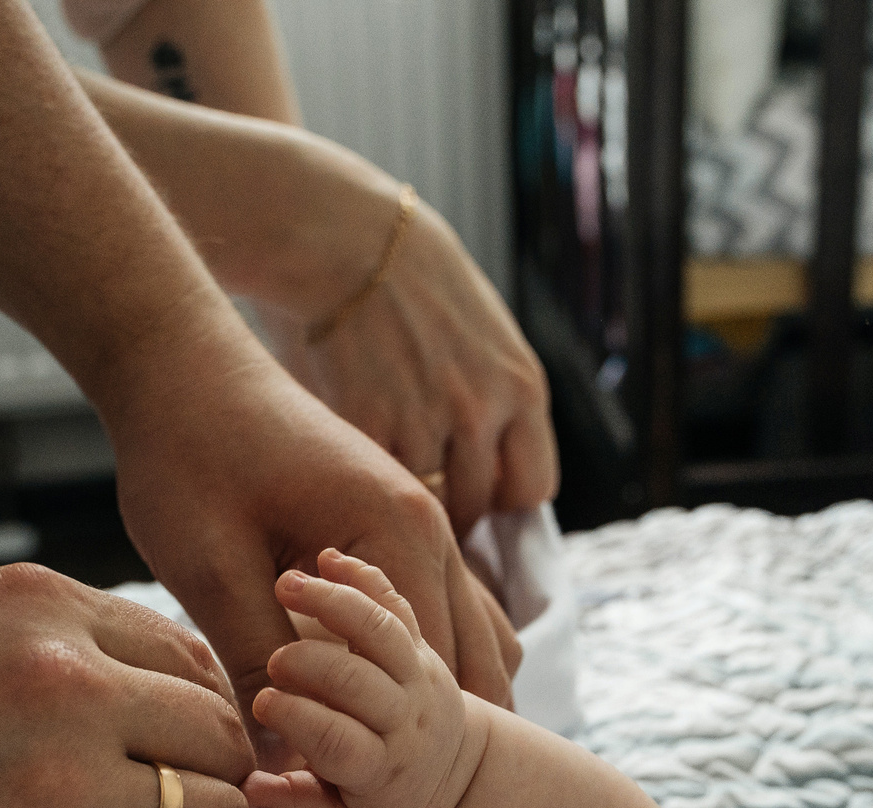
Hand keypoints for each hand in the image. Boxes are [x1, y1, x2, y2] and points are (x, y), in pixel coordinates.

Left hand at [110, 343, 517, 756]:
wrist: (177, 361)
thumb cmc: (185, 454)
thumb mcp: (211, 569)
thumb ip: (254, 661)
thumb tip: (278, 762)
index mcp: (395, 535)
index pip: (430, 669)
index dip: (397, 739)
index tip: (366, 797)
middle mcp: (426, 526)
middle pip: (468, 653)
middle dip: (439, 727)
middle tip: (405, 798)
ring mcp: (415, 516)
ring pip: (464, 627)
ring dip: (440, 690)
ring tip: (413, 763)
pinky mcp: (388, 514)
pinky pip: (431, 599)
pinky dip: (423, 652)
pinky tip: (394, 695)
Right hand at [242, 550, 489, 807]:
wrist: (457, 777)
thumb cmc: (381, 800)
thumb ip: (294, 803)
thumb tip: (250, 789)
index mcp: (381, 768)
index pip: (339, 741)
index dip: (297, 719)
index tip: (262, 703)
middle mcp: (406, 719)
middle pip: (360, 683)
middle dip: (311, 666)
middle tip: (272, 659)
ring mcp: (419, 675)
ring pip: (382, 631)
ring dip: (334, 605)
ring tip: (286, 586)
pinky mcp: (421, 643)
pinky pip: (399, 602)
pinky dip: (366, 576)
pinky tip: (327, 558)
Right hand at [259, 180, 558, 537]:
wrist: (340, 234)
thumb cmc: (408, 275)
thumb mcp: (483, 332)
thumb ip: (491, 397)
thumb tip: (481, 466)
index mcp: (521, 385)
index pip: (533, 488)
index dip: (500, 496)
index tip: (472, 486)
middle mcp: (482, 409)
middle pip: (476, 508)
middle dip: (447, 504)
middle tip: (412, 485)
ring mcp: (424, 420)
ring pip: (423, 508)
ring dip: (400, 499)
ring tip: (375, 477)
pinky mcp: (366, 424)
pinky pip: (374, 485)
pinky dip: (359, 480)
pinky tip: (343, 460)